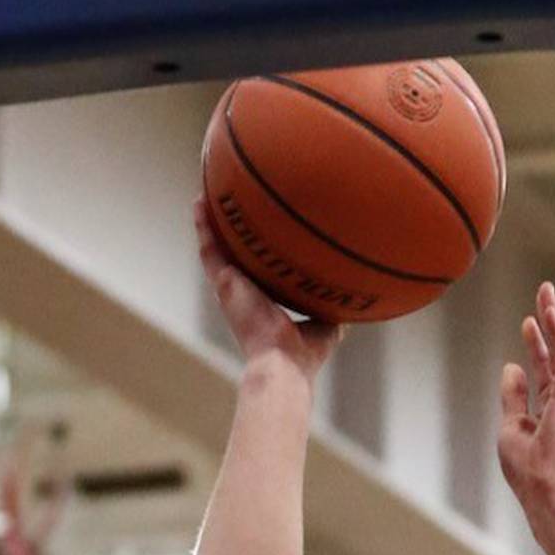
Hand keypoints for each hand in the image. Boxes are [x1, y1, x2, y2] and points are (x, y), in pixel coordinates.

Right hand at [195, 198, 343, 381]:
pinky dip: (203, 225)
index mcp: (265, 302)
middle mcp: (245, 293)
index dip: (258, 251)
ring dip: (211, 221)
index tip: (260, 229)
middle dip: (231, 231)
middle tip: (230, 204)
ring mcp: (231, 287)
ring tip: (208, 192)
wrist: (285, 362)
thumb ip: (334, 302)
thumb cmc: (306, 353)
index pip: (260, 270)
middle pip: (235, 255)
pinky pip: (209, 249)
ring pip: (216, 248)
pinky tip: (200, 200)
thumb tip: (354, 292)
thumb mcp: (328, 322)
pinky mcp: (224, 283)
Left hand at [498, 281, 554, 514]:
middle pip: (553, 353)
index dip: (535, 346)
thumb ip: (513, 396)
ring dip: (552, 319)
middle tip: (544, 295)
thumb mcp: (511, 426)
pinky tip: (549, 311)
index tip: (528, 323)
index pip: (541, 370)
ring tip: (546, 292)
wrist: (547, 490)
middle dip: (548, 323)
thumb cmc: (528, 469)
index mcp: (547, 410)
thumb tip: (510, 366)